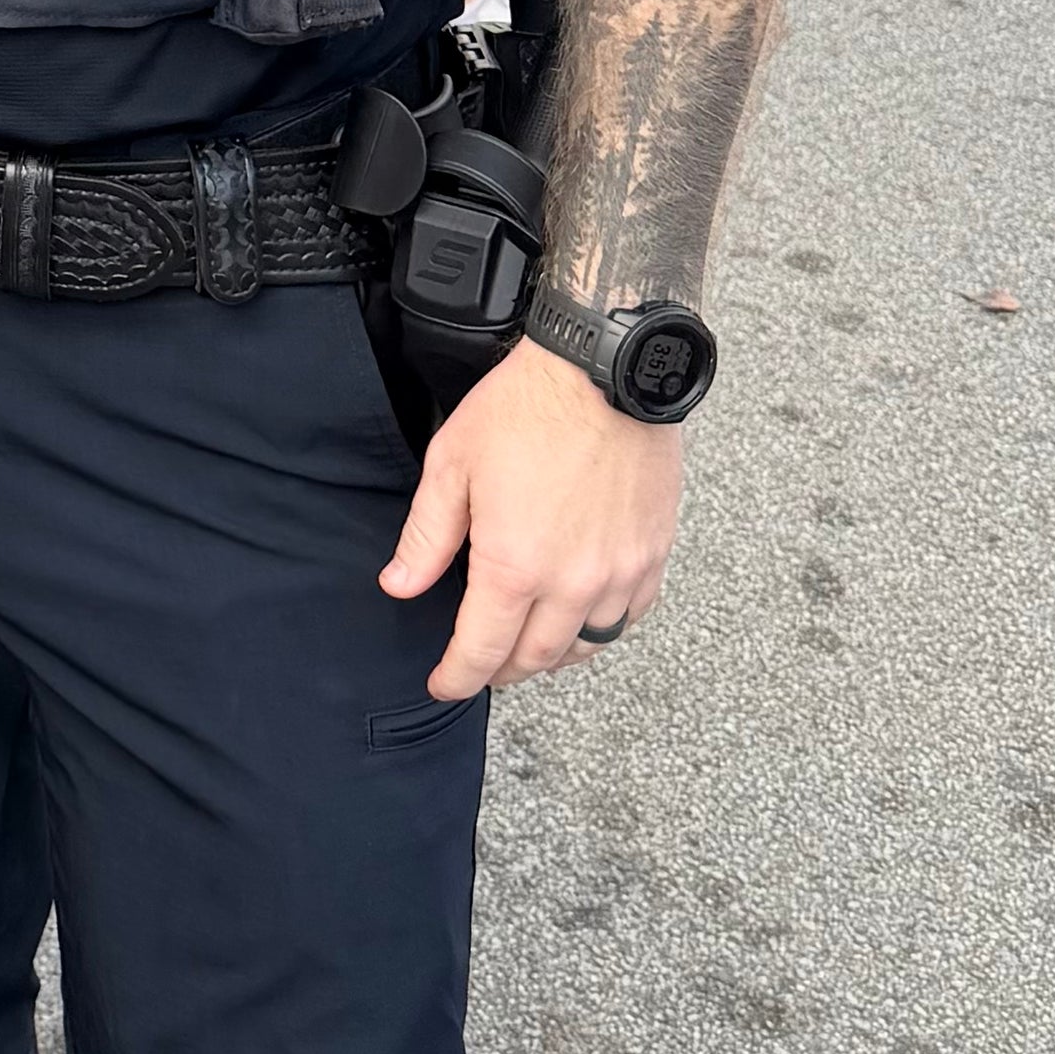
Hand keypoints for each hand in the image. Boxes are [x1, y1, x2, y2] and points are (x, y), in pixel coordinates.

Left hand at [381, 344, 685, 696]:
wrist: (605, 369)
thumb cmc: (526, 407)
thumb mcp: (452, 464)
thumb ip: (426, 536)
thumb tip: (400, 586)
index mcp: (514, 567)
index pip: (481, 651)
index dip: (457, 677)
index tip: (443, 684)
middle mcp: (572, 583)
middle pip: (535, 658)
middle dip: (501, 671)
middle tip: (481, 666)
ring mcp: (620, 572)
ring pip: (586, 646)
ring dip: (552, 657)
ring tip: (528, 649)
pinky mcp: (654, 554)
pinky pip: (630, 617)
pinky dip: (602, 630)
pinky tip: (583, 619)